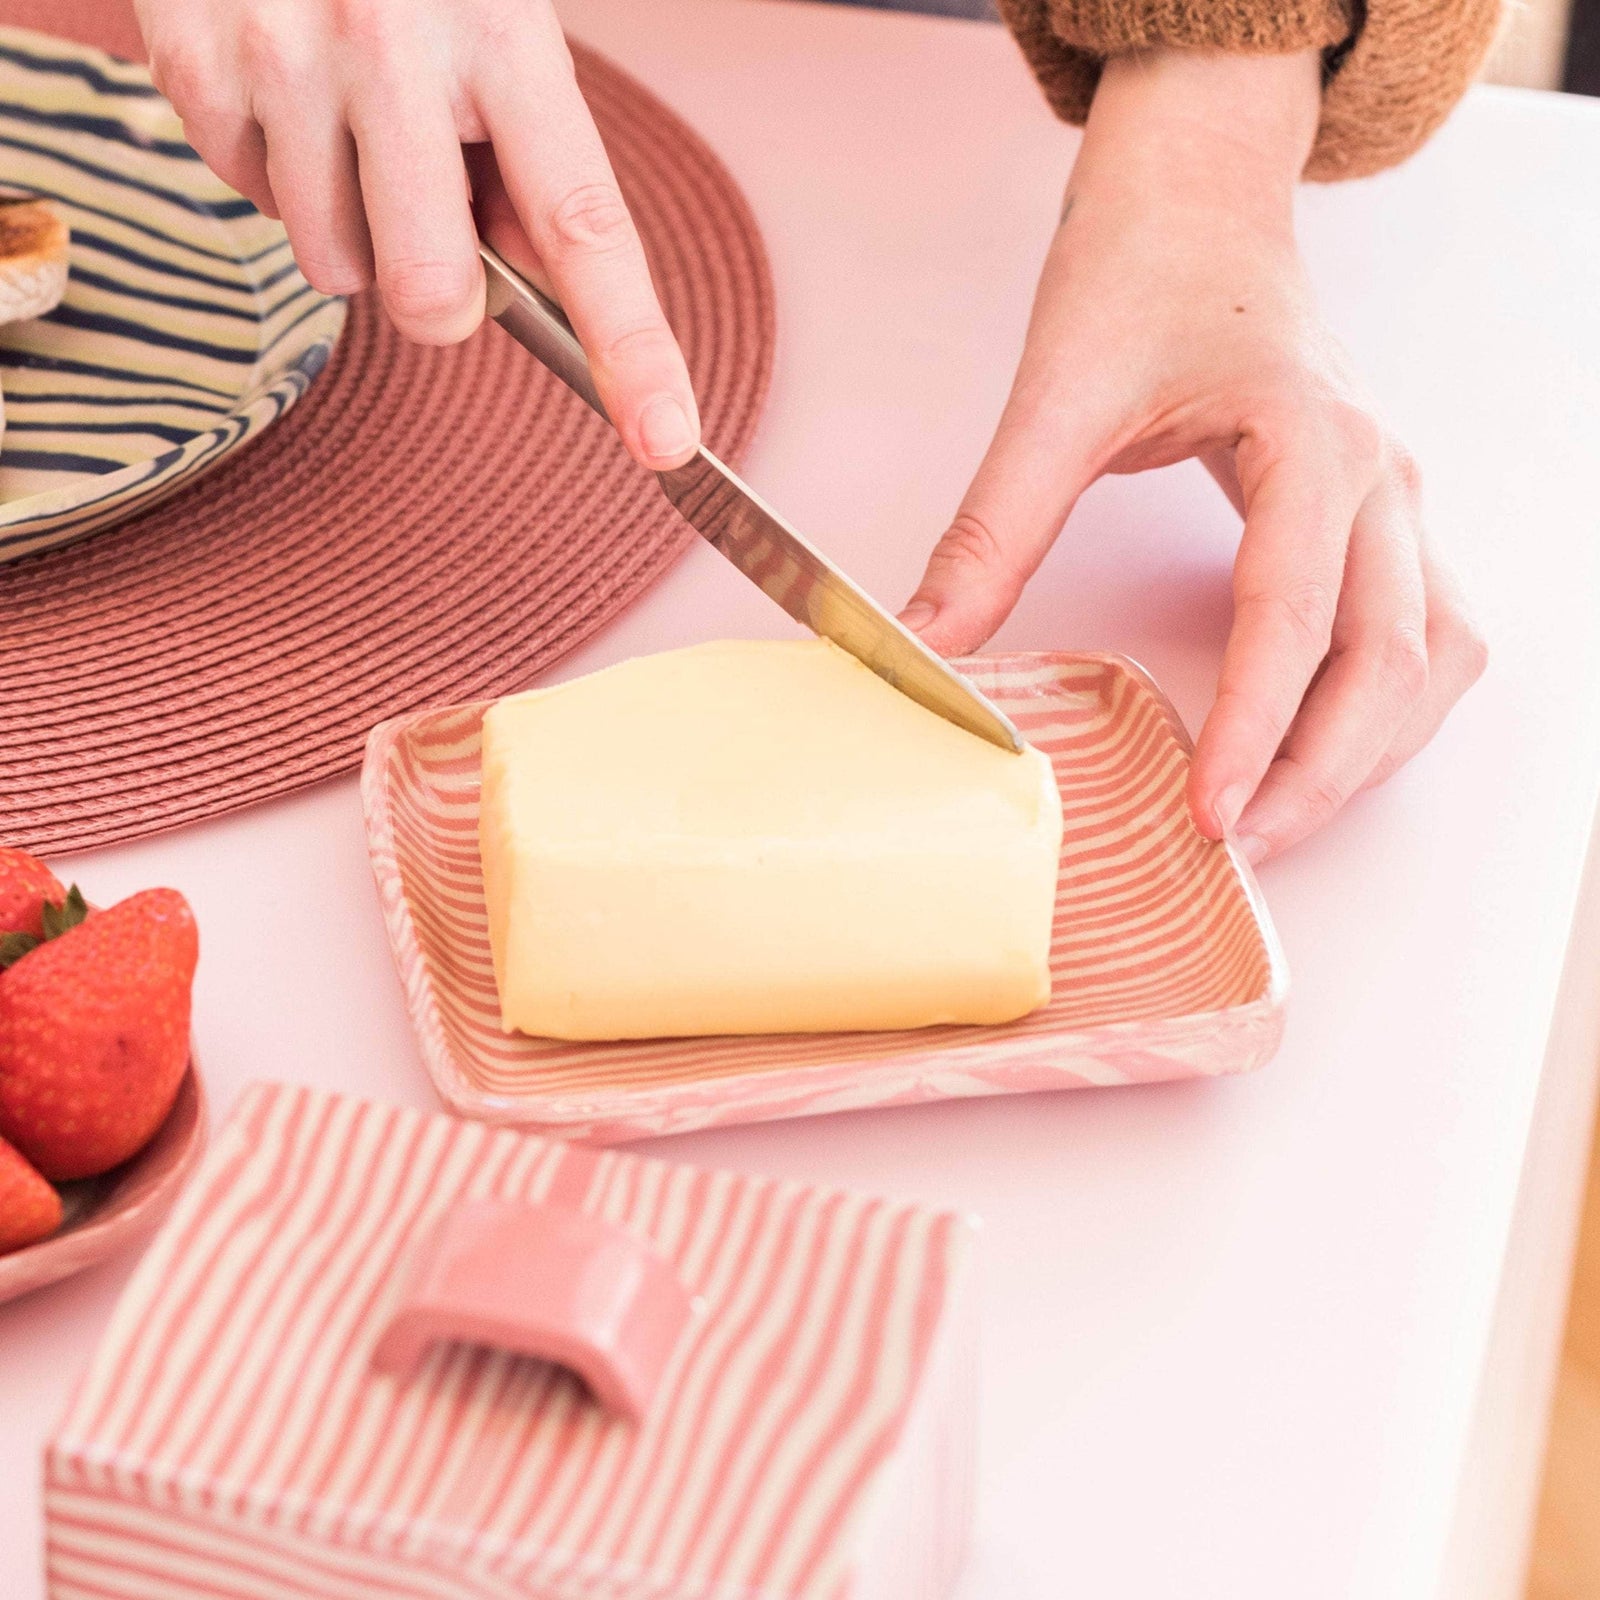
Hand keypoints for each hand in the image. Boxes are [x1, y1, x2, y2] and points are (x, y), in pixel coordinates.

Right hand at [134, 0, 699, 468]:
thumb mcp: (494, 19)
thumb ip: (524, 152)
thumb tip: (535, 285)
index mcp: (502, 32)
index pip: (585, 227)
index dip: (631, 348)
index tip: (667, 438)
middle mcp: (392, 44)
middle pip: (433, 299)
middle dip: (436, 291)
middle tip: (424, 204)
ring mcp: (283, 55)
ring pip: (336, 271)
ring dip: (352, 225)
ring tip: (347, 115)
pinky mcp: (194, 64)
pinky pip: (251, 202)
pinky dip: (277, 170)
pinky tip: (287, 87)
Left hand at [900, 48, 1485, 862]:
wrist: (1200, 197)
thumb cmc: (1145, 269)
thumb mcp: (1056, 397)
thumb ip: (994, 527)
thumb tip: (930, 643)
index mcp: (1310, 441)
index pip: (1296, 614)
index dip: (1254, 726)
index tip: (1208, 815)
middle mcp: (1377, 475)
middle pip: (1391, 658)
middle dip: (1322, 769)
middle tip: (1238, 848)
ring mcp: (1393, 498)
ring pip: (1431, 658)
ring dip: (1370, 751)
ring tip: (1277, 821)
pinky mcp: (1379, 515)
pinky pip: (1424, 634)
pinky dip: (1387, 710)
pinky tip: (1324, 748)